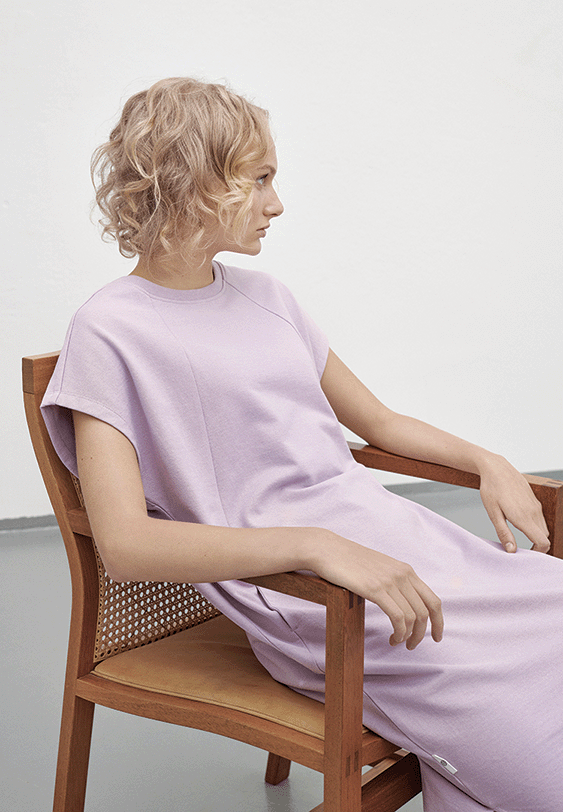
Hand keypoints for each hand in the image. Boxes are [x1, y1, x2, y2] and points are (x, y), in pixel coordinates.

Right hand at [312, 532, 443, 649]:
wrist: (328, 549)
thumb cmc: (348, 561)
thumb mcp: (379, 568)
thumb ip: (392, 581)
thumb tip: (400, 602)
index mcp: (405, 570)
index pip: (433, 600)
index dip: (438, 622)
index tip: (436, 637)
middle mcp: (402, 575)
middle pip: (425, 612)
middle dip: (421, 634)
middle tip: (411, 646)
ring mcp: (390, 581)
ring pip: (412, 617)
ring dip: (408, 636)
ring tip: (396, 642)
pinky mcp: (375, 589)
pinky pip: (398, 617)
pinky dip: (399, 633)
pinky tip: (391, 638)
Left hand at [478, 454, 549, 552]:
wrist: (496, 467)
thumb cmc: (491, 489)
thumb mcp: (493, 513)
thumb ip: (504, 533)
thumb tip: (512, 551)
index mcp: (524, 517)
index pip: (543, 542)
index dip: (537, 552)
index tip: (526, 555)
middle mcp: (534, 512)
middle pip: (545, 536)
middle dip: (537, 545)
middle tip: (520, 549)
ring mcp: (535, 505)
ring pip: (543, 527)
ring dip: (536, 535)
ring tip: (519, 536)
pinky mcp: (534, 500)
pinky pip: (539, 517)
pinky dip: (534, 525)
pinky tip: (519, 522)